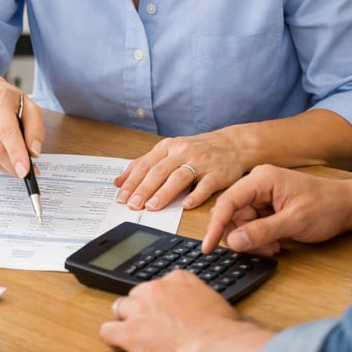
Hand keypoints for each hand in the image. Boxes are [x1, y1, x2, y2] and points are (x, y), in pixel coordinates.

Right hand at [0, 65, 44, 178]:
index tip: (24, 171)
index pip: (7, 131)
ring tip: (13, 162)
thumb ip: (36, 128)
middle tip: (25, 170)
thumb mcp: (28, 106)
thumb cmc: (6, 100)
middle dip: (13, 165)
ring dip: (4, 167)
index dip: (17, 154)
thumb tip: (34, 152)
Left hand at [99, 269, 273, 351]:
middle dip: (142, 307)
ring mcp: (141, 309)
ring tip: (134, 332)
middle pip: (138, 293)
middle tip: (150, 323)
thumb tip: (200, 308)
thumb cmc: (221, 329)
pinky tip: (119, 341)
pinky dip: (112, 336)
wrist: (214, 344)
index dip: (161, 300)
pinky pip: (108, 330)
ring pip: (121, 307)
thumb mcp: (213, 301)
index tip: (165, 309)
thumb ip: (199, 298)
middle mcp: (157, 288)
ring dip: (127, 319)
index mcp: (178, 278)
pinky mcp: (130, 331)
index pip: (161, 284)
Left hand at [114, 130, 247, 211]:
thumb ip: (145, 164)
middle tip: (133, 205)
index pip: (146, 164)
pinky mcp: (218, 173)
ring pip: (179, 177)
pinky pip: (206, 185)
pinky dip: (196, 195)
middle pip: (160, 171)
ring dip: (164, 193)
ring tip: (152, 207)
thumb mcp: (170, 151)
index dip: (132, 181)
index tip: (121, 197)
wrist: (233, 145)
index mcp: (169, 146)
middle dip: (144, 189)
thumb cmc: (197, 150)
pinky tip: (186, 205)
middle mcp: (183, 152)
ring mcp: (201, 162)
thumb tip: (118, 181)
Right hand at [203, 165, 351, 255]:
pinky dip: (260, 235)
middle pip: (233, 212)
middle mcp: (258, 182)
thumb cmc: (325, 207)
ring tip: (275, 246)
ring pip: (242, 220)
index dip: (216, 225)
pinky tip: (275, 242)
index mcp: (262, 178)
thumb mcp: (294, 222)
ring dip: (253, 237)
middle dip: (242, 234)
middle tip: (263, 248)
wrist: (347, 205)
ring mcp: (262, 193)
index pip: (228, 201)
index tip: (208, 247)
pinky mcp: (267, 203)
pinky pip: (252, 222)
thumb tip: (233, 241)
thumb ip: (262, 231)